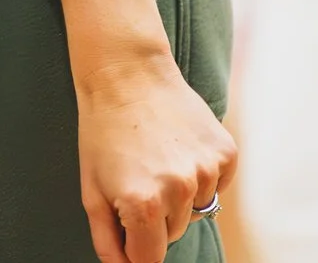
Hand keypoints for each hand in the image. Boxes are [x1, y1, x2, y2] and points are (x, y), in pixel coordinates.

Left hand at [78, 44, 237, 262]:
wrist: (128, 73)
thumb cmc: (102, 131)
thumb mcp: (91, 190)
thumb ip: (107, 240)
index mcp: (143, 204)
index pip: (150, 259)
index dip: (136, 247)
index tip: (128, 228)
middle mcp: (179, 190)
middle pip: (172, 234)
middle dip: (154, 217)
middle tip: (136, 176)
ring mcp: (206, 170)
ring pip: (195, 211)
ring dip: (178, 196)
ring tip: (156, 158)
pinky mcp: (226, 154)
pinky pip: (216, 186)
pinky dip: (201, 177)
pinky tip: (178, 148)